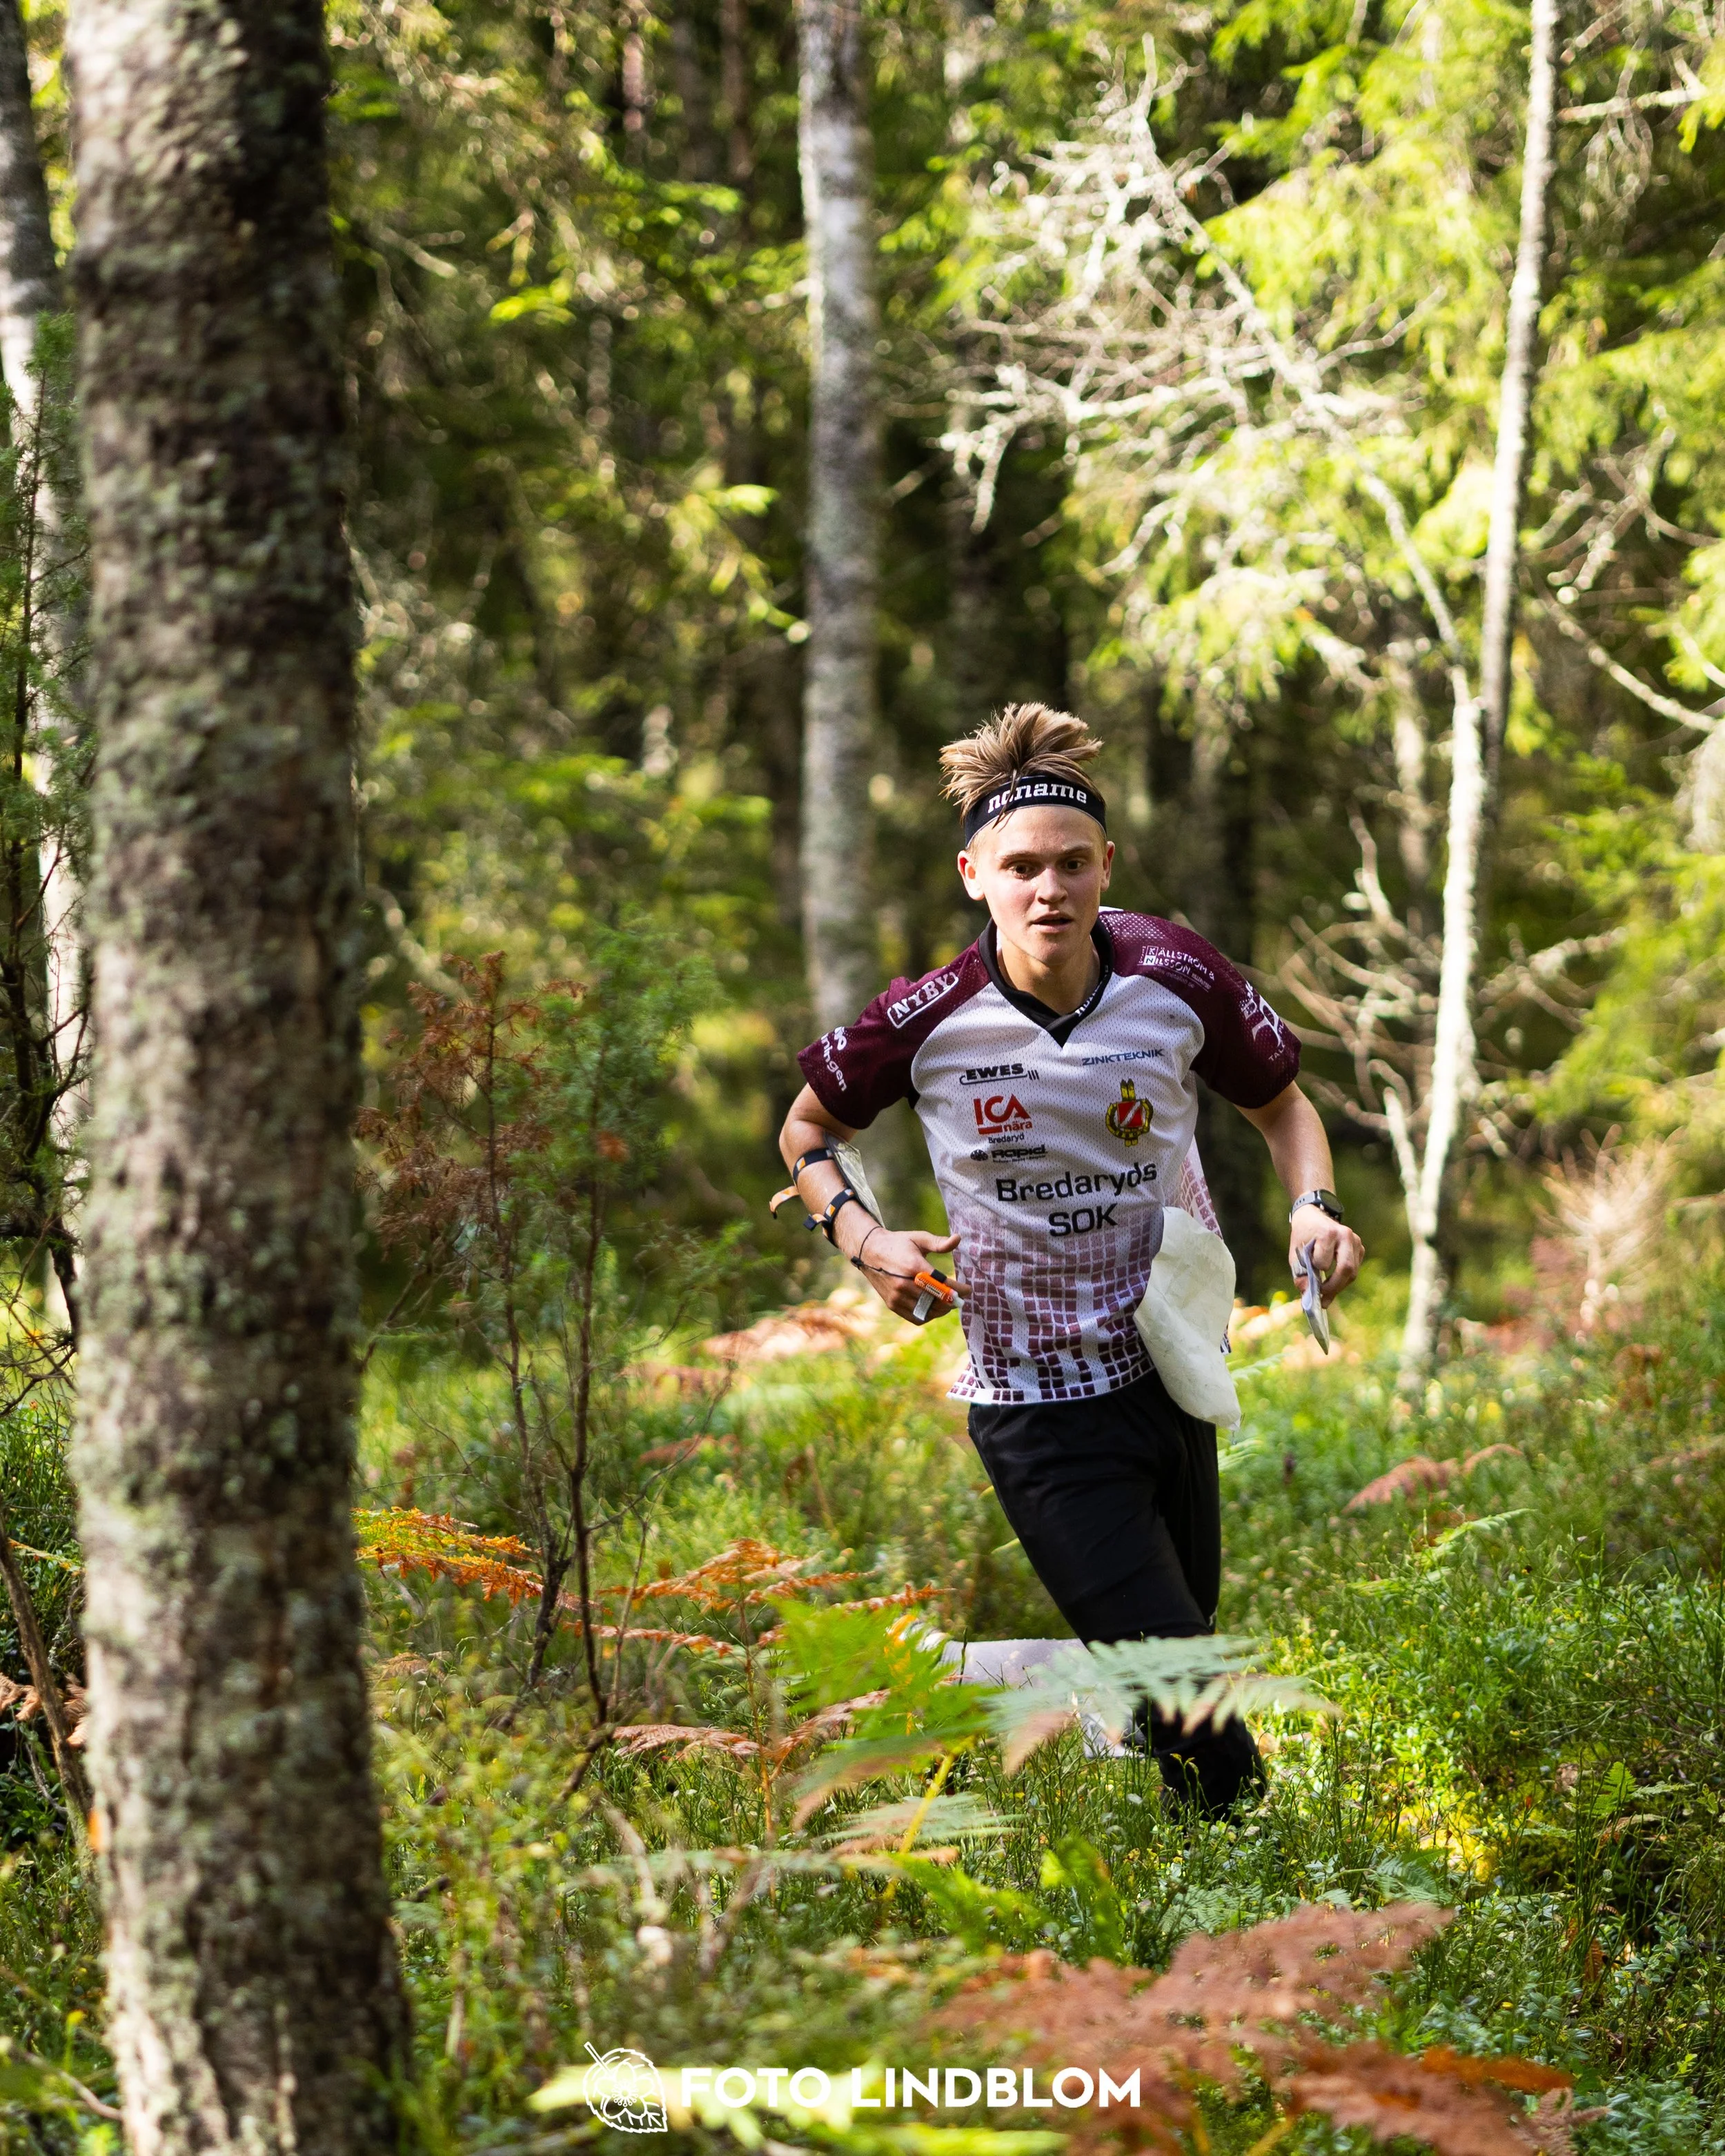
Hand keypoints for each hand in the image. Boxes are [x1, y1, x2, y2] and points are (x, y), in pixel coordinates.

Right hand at [845, 1222, 963, 1323]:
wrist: (869, 1252)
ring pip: (927, 1310)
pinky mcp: (892, 1304)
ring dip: (942, 1309)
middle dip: (952, 1300)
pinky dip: (928, 1315)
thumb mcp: (918, 1238)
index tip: (968, 1289)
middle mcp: (904, 1284)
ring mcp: (897, 1296)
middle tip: (960, 1297)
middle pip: (937, 1300)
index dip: (958, 1289)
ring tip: (949, 1303)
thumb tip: (958, 1238)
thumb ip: (939, 1243)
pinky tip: (934, 1308)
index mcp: (913, 1266)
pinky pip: (915, 1317)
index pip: (942, 1284)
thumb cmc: (898, 1244)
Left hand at [1288, 1207, 1363, 1305]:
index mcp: (1328, 1233)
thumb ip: (1300, 1274)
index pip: (1323, 1262)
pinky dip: (1344, 1279)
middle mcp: (1346, 1235)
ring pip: (1352, 1272)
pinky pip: (1354, 1269)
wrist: (1313, 1215)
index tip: (1309, 1280)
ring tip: (1326, 1295)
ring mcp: (1355, 1241)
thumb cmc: (1303, 1235)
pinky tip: (1333, 1282)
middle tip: (1323, 1301)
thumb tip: (1307, 1295)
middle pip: (1346, 1269)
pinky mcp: (1359, 1247)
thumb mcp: (1296, 1253)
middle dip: (1334, 1288)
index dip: (1316, 1274)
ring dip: (1339, 1286)